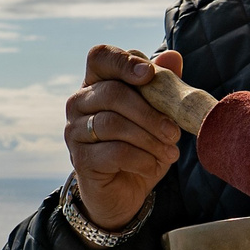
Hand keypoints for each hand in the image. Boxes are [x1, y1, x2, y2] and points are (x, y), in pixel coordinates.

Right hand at [64, 44, 183, 230]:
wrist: (123, 193)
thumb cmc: (140, 148)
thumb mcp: (157, 117)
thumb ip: (162, 86)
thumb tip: (172, 56)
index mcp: (96, 84)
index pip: (100, 57)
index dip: (123, 61)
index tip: (149, 74)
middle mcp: (78, 103)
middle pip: (112, 92)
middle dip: (150, 112)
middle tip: (175, 132)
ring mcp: (74, 131)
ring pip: (114, 124)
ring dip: (150, 139)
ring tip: (170, 152)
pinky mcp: (80, 159)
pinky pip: (115, 152)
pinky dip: (142, 159)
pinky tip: (154, 166)